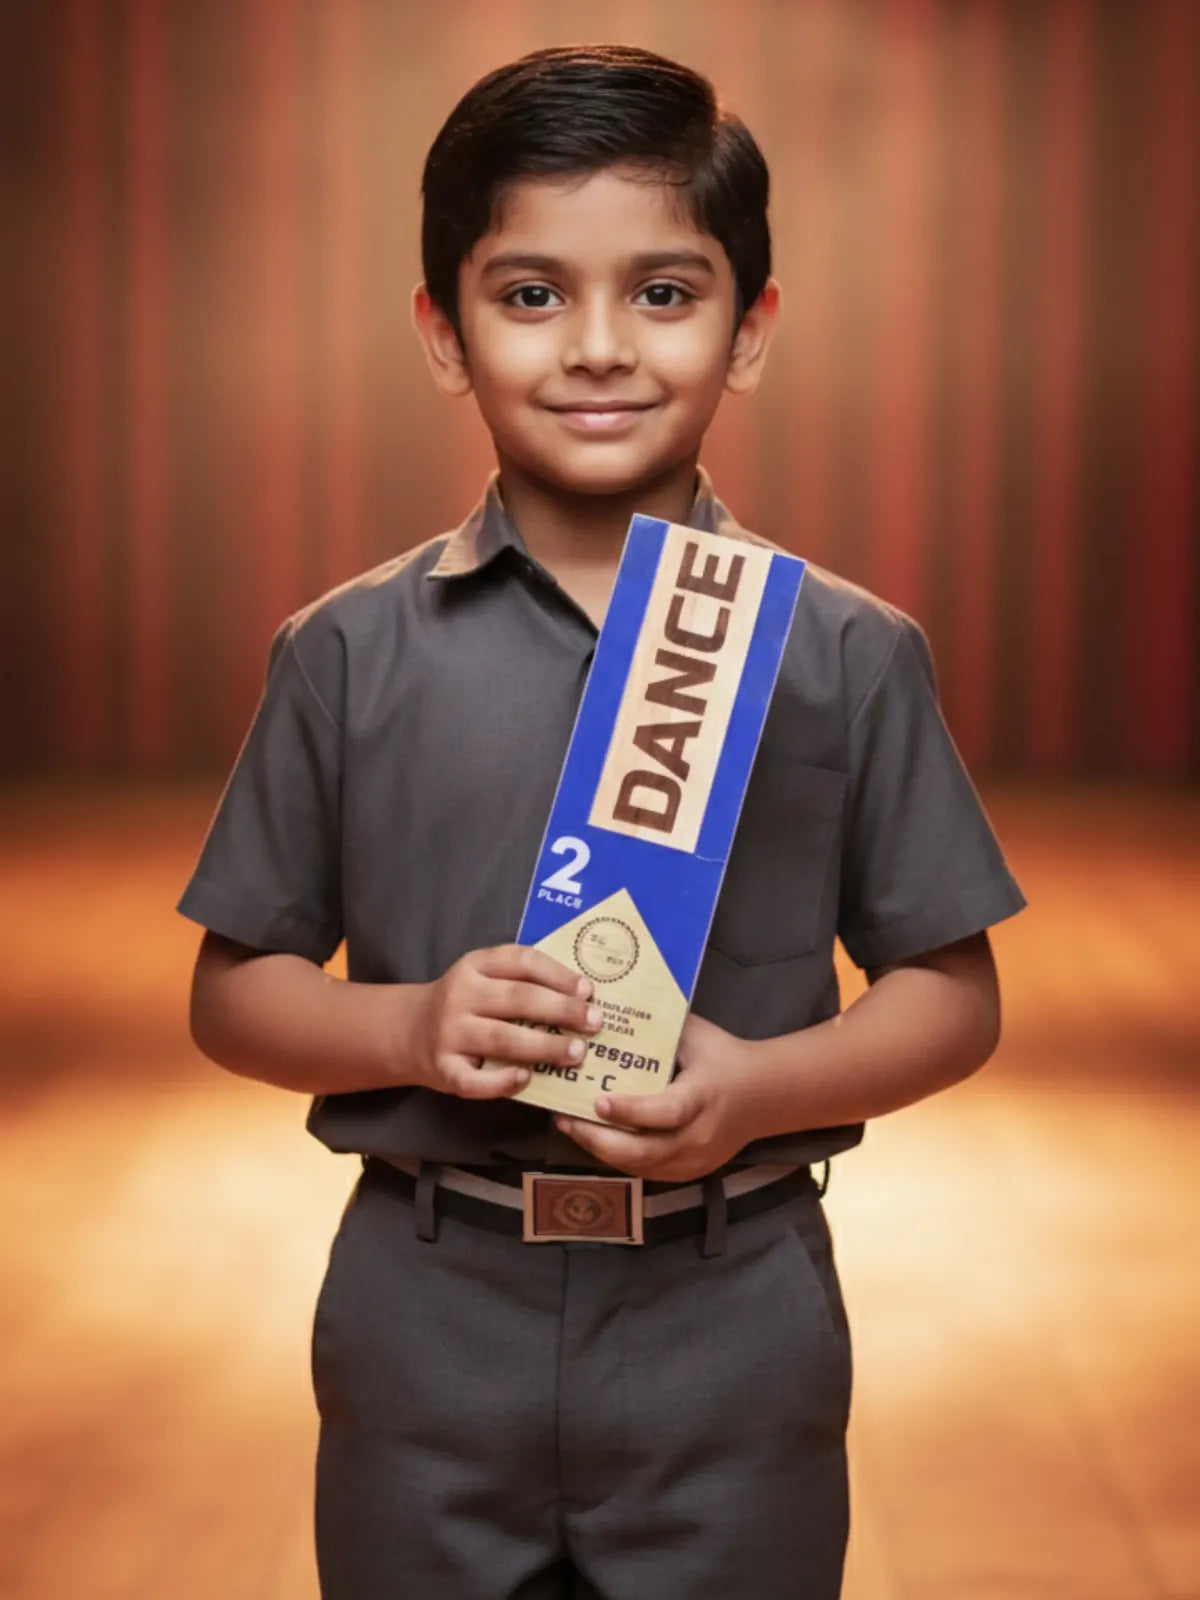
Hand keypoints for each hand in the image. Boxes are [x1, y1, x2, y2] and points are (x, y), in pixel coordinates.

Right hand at [403, 945, 602, 1099]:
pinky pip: (476, 1080)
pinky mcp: (444, 1069)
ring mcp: (449, 1033)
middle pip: (518, 999)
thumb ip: (522, 981)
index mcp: (474, 966)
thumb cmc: (465, 1005)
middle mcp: (460, 995)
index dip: (558, 974)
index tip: (588, 990)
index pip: (521, 961)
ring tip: (577, 1053)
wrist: (408, 1032)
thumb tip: (583, 997)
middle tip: (594, 1022)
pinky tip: (527, 1079)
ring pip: (503, 1039)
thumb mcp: (484, 979)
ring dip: (545, 1047)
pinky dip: (503, 1081)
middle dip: (562, 1010)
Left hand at [552, 1013, 760, 1180]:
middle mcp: (700, 1135)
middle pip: (645, 1152)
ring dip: (601, 1150)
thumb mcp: (695, 1035)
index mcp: (704, 1096)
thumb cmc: (723, 1056)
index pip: (665, 1112)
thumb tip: (608, 1011)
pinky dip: (617, 1158)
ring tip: (569, 1126)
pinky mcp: (689, 1172)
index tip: (597, 1100)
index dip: (630, 1112)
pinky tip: (593, 1139)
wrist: (765, 1095)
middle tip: (566, 1118)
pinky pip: (646, 1172)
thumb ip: (656, 1027)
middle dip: (600, 1139)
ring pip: (640, 1166)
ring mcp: (695, 1160)